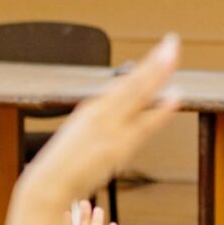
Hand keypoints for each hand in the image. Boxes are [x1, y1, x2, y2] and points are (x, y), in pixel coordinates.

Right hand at [23, 34, 180, 200]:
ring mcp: (110, 128)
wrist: (49, 182)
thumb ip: (104, 124)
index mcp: (94, 108)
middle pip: (134, 83)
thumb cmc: (65, 163)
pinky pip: (143, 126)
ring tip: (172, 56)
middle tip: (173, 41)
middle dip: (155, 62)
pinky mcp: (116, 147)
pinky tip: (174, 98)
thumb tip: (123, 116)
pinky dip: (159, 111)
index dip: (147, 66)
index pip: (127, 82)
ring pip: (138, 96)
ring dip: (157, 75)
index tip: (164, 49)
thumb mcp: (82, 135)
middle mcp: (102, 112)